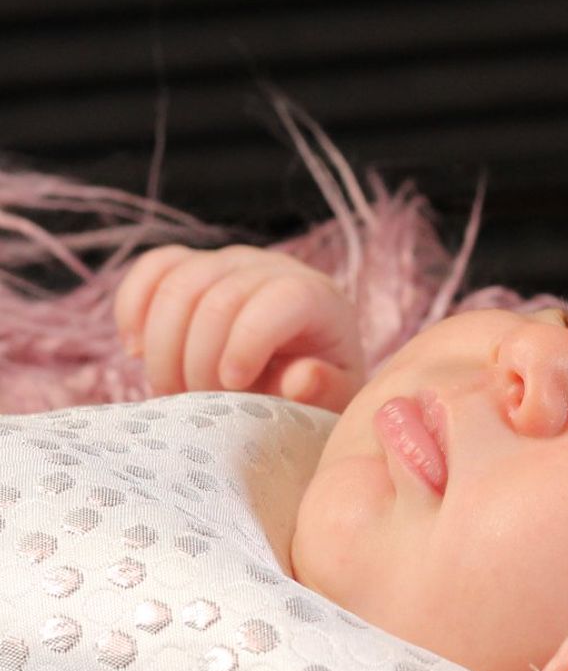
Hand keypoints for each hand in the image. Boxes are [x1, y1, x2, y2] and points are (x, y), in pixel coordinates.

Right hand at [113, 244, 364, 411]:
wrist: (291, 372)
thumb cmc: (312, 391)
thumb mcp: (330, 402)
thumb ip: (323, 391)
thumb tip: (303, 378)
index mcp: (316, 297)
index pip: (278, 300)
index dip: (248, 341)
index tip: (233, 386)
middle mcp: (269, 268)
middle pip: (217, 301)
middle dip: (198, 364)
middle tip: (197, 408)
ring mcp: (226, 262)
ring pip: (177, 287)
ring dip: (163, 350)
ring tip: (173, 393)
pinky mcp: (190, 265)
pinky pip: (152, 269)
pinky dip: (134, 309)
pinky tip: (136, 350)